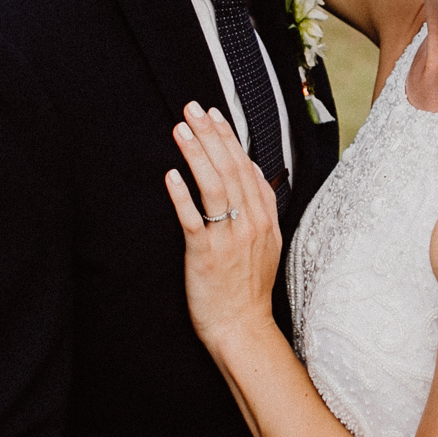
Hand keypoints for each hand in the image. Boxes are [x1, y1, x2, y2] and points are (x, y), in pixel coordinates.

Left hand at [163, 105, 281, 359]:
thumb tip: (254, 176)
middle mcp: (250, 223)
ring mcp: (229, 238)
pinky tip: (170, 175)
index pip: (247, 167)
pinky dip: (182, 195)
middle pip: (230, 169)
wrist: (242, 327)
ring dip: (196, 155)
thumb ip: (261, 209)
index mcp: (264, 218)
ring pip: (214, 186)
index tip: (214, 115)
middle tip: (192, 109)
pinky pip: (194, 219)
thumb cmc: (248, 288)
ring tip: (180, 130)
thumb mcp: (266, 244)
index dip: (230, 138)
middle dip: (210, 135)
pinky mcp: (206, 255)